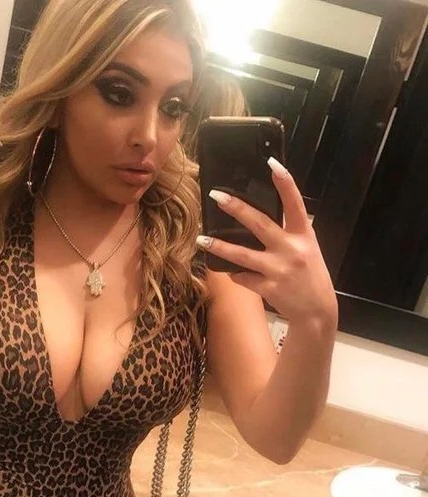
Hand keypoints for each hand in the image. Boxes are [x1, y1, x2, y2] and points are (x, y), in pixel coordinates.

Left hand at [197, 158, 337, 326]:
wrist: (317, 312)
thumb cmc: (310, 276)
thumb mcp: (307, 249)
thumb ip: (289, 233)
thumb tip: (259, 218)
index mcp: (303, 235)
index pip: (294, 203)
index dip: (285, 182)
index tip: (271, 163)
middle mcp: (291, 250)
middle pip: (260, 224)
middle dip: (236, 208)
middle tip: (216, 196)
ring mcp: (279, 270)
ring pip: (242, 255)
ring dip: (220, 247)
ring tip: (202, 240)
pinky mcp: (268, 289)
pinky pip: (243, 278)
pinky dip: (236, 275)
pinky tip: (232, 273)